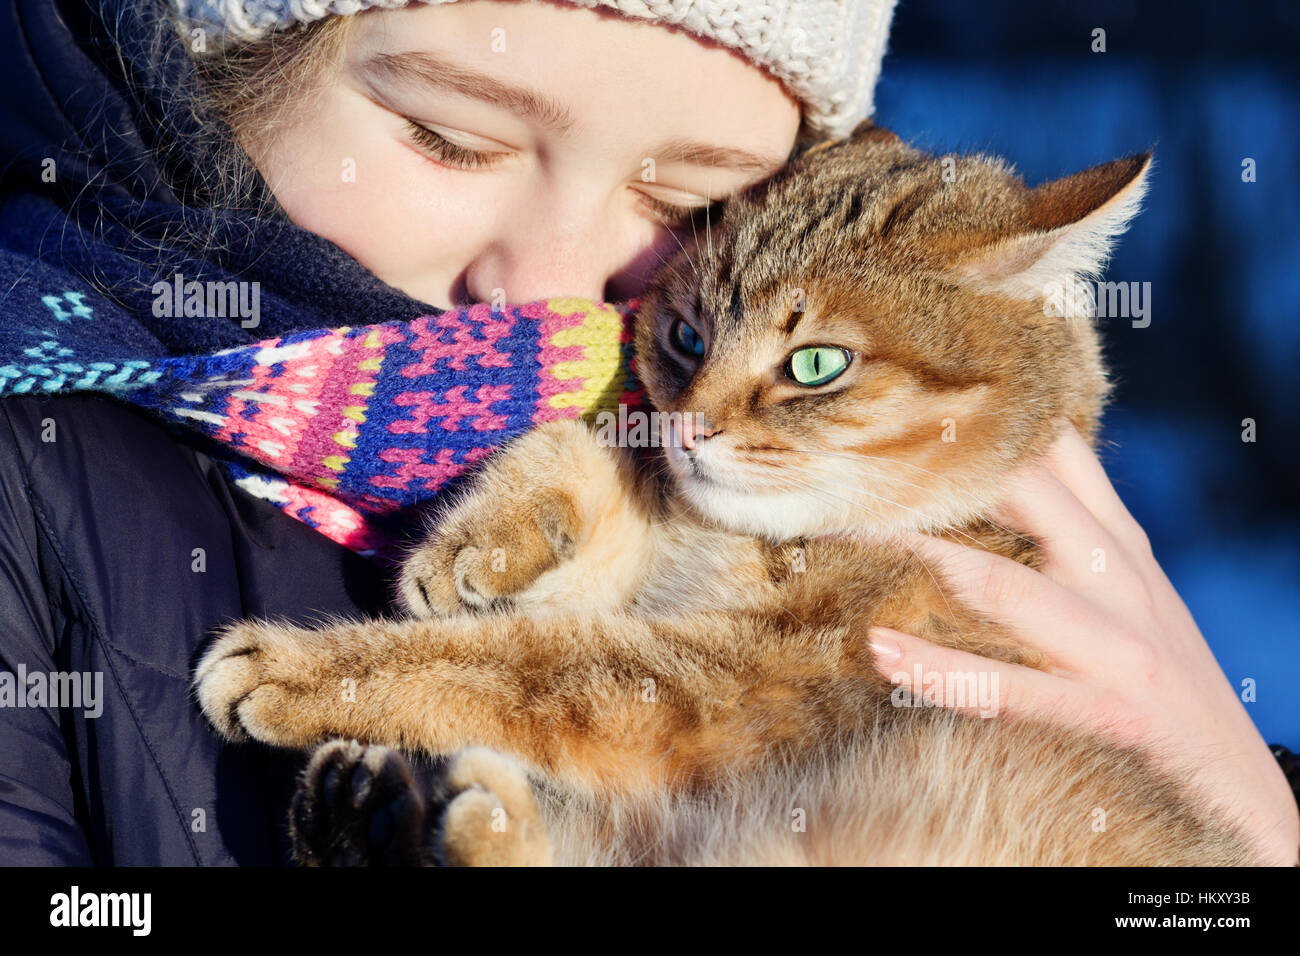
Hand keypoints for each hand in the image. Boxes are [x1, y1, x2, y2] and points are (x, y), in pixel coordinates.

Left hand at [868, 424, 1299, 864]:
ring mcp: (1115, 646)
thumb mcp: (1127, 585)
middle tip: (842, 459)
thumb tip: (1009, 468)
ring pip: (1003, 585)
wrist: (1238, 785)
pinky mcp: (1109, 715)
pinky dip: (941, 670)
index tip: (897, 396)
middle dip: (928, 476)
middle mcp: (1116, 578)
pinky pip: (1009, 688)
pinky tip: (884, 651)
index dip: (977, 418)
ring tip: (840, 537)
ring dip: (917, 558)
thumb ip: (1072, 526)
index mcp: (1115, 541)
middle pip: (1020, 496)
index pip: (1050, 450)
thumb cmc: (1164, 676)